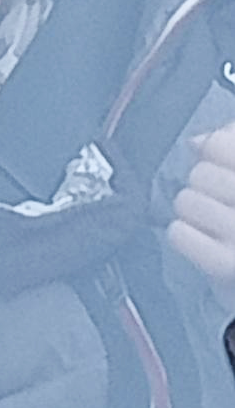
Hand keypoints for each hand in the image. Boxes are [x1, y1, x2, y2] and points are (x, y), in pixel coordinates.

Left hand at [168, 122, 234, 300]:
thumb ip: (230, 145)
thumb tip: (197, 142)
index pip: (219, 144)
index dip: (215, 152)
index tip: (225, 168)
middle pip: (200, 174)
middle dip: (203, 186)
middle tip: (222, 203)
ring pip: (184, 201)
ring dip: (193, 213)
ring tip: (213, 223)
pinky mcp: (226, 265)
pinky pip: (178, 233)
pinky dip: (183, 236)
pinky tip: (203, 240)